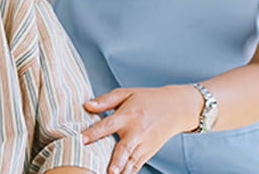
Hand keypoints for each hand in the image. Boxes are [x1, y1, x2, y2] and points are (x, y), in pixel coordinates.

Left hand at [82, 85, 203, 173]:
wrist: (176, 108)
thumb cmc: (147, 98)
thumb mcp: (126, 93)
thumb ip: (105, 100)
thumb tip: (86, 105)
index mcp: (128, 115)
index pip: (108, 125)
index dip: (95, 132)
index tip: (82, 139)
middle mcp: (136, 131)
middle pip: (124, 148)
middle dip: (116, 160)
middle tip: (109, 171)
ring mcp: (144, 143)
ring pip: (132, 160)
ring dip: (122, 170)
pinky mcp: (149, 151)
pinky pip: (138, 164)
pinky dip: (130, 172)